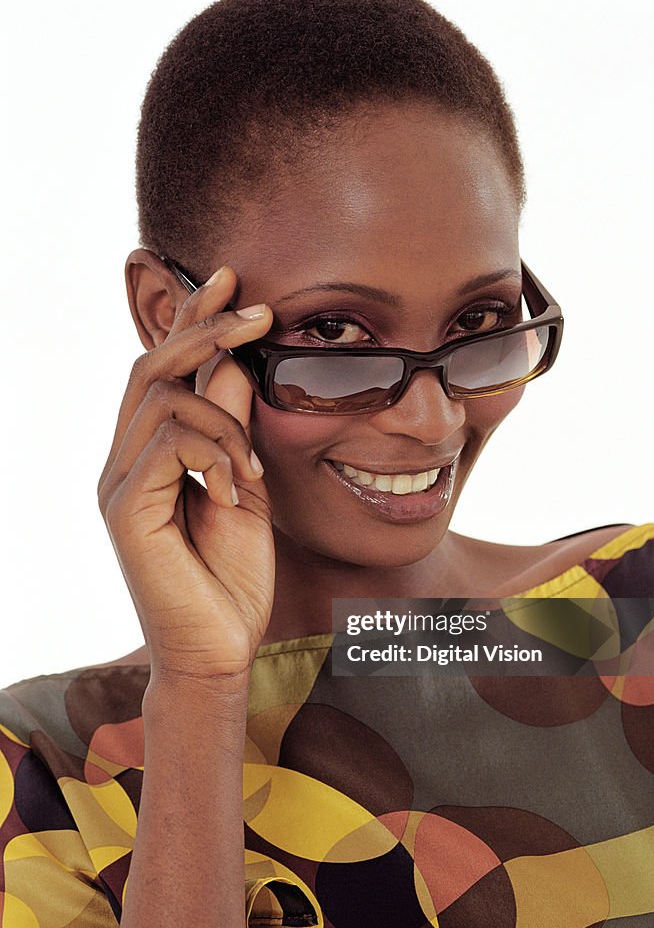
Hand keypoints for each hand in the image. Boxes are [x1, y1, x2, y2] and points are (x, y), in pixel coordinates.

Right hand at [98, 266, 274, 684]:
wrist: (220, 651)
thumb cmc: (233, 575)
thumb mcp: (245, 485)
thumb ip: (235, 427)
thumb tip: (237, 362)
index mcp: (153, 453)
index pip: (167, 370)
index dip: (195, 319)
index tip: (231, 277)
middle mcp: (126, 461)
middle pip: (152, 367)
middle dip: (205, 329)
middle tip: (258, 311)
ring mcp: (120, 485)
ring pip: (161, 398)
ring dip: (224, 417)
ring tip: (254, 468)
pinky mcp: (125, 511)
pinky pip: (169, 444)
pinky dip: (217, 452)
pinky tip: (240, 489)